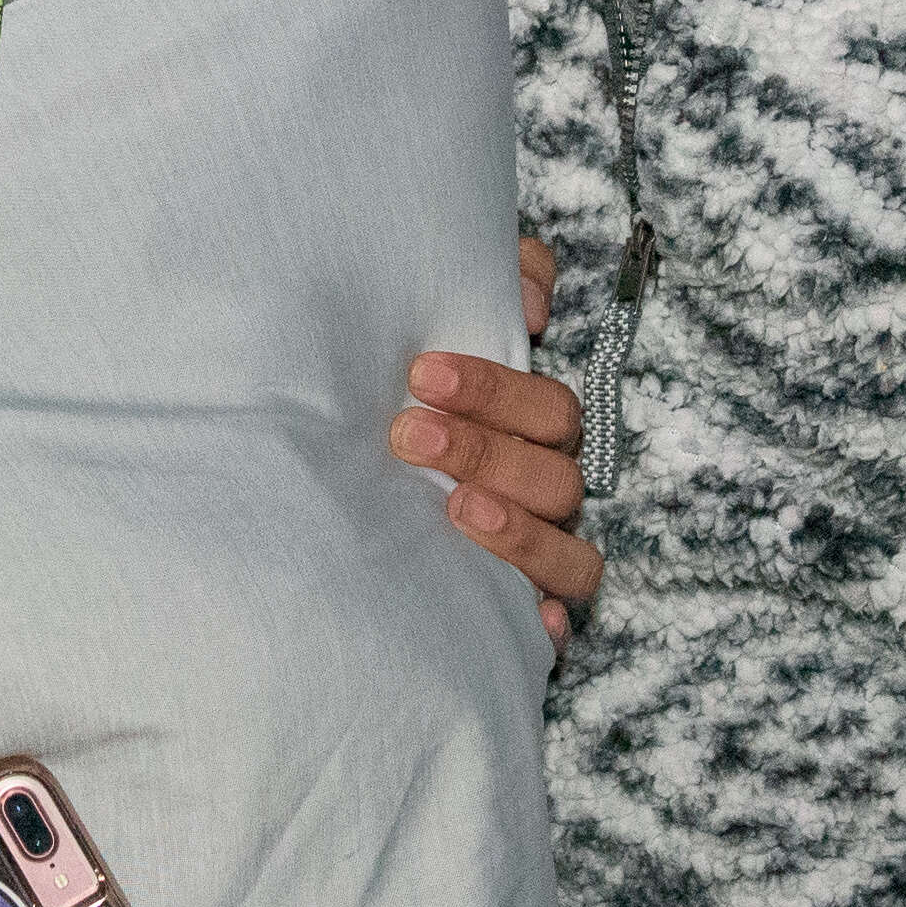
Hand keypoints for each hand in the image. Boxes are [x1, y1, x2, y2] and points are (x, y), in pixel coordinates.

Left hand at [392, 234, 596, 646]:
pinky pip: (558, 627)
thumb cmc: (404, 395)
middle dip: (485, 451)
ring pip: (569, 553)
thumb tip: (531, 302)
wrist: (336, 460)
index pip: (547, 409)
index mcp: (532, 430)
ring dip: (520, 531)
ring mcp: (536, 553)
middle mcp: (542, 491)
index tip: (422, 373)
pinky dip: (550, 626)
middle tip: (408, 433)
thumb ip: (502, 279)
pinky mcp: (515, 611)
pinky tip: (532, 621)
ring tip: (456, 508)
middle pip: (554, 475)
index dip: (496, 390)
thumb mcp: (439, 322)